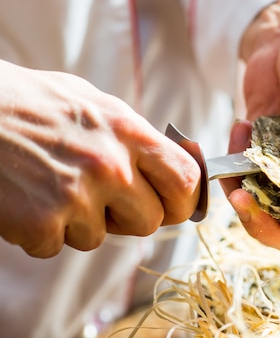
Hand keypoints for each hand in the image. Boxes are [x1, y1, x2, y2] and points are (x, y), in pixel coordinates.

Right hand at [0, 60, 200, 257]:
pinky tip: (24, 198)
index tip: (173, 205)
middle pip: (150, 220)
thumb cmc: (28, 102)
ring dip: (77, 223)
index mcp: (127, 131)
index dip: (184, 200)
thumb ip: (134, 135)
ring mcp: (76, 195)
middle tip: (103, 201)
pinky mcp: (40, 222)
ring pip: (98, 237)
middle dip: (129, 218)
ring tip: (49, 186)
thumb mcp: (93, 103)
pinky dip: (39, 232)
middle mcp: (110, 164)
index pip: (186, 179)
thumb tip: (169, 164)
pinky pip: (55, 246)